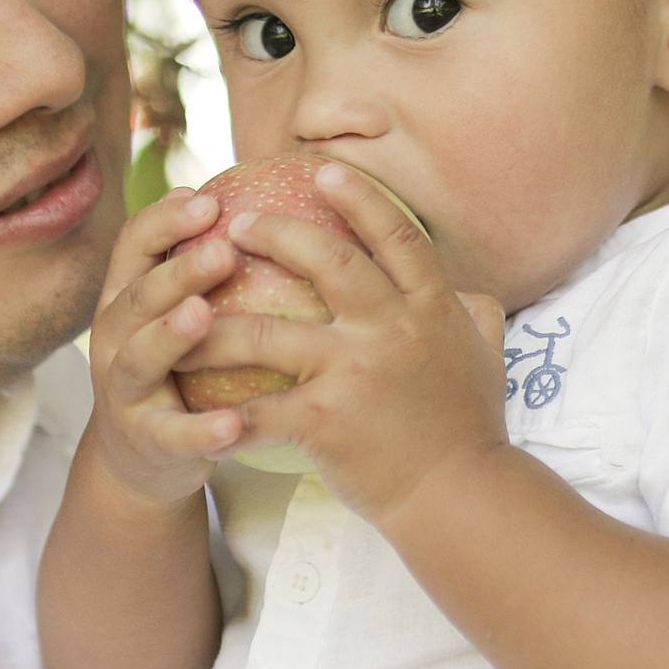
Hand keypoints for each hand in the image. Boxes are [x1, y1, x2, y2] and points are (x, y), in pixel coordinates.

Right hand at [84, 187, 246, 504]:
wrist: (139, 459)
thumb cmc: (174, 367)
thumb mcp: (172, 312)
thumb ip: (195, 263)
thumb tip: (237, 194)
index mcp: (126, 297)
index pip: (135, 246)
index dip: (166, 221)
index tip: (208, 200)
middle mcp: (114, 337)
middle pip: (138, 297)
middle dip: (176, 272)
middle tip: (221, 251)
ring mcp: (124, 390)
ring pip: (141, 357)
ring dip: (170, 335)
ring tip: (203, 316)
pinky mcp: (145, 441)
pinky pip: (172, 435)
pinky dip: (200, 430)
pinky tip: (233, 424)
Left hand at [188, 162, 507, 524]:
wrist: (462, 498)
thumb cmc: (470, 431)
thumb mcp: (485, 359)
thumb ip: (475, 316)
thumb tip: (471, 291)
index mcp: (431, 308)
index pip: (395, 235)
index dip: (359, 198)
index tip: (324, 170)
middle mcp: (393, 329)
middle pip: (326, 260)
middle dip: (275, 233)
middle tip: (237, 221)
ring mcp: (356, 371)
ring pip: (265, 332)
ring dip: (215, 323)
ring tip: (182, 314)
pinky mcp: (325, 419)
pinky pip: (259, 409)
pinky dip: (224, 415)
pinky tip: (196, 414)